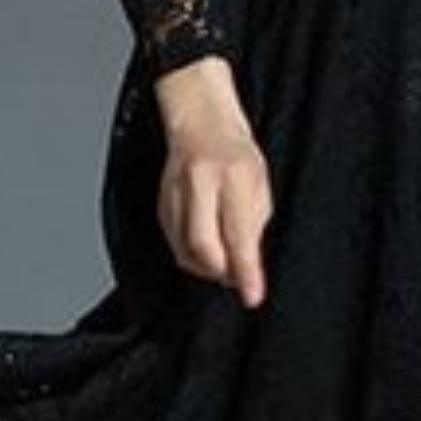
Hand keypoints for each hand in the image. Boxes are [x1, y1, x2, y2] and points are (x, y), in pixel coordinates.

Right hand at [150, 56, 272, 307]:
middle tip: (239, 277)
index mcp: (233, 175)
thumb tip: (247, 269)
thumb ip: (253, 227)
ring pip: (186, 251)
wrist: (199, 123)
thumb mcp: (260, 186)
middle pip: (204, 248)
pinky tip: (208, 246)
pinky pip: (176, 244)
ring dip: (208, 266)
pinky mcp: (161, 206)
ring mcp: (174, 195)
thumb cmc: (237, 154)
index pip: (239, 235)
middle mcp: (199, 184)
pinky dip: (193, 254)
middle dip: (223, 272)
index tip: (253, 297)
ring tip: (226, 258)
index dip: (246, 271)